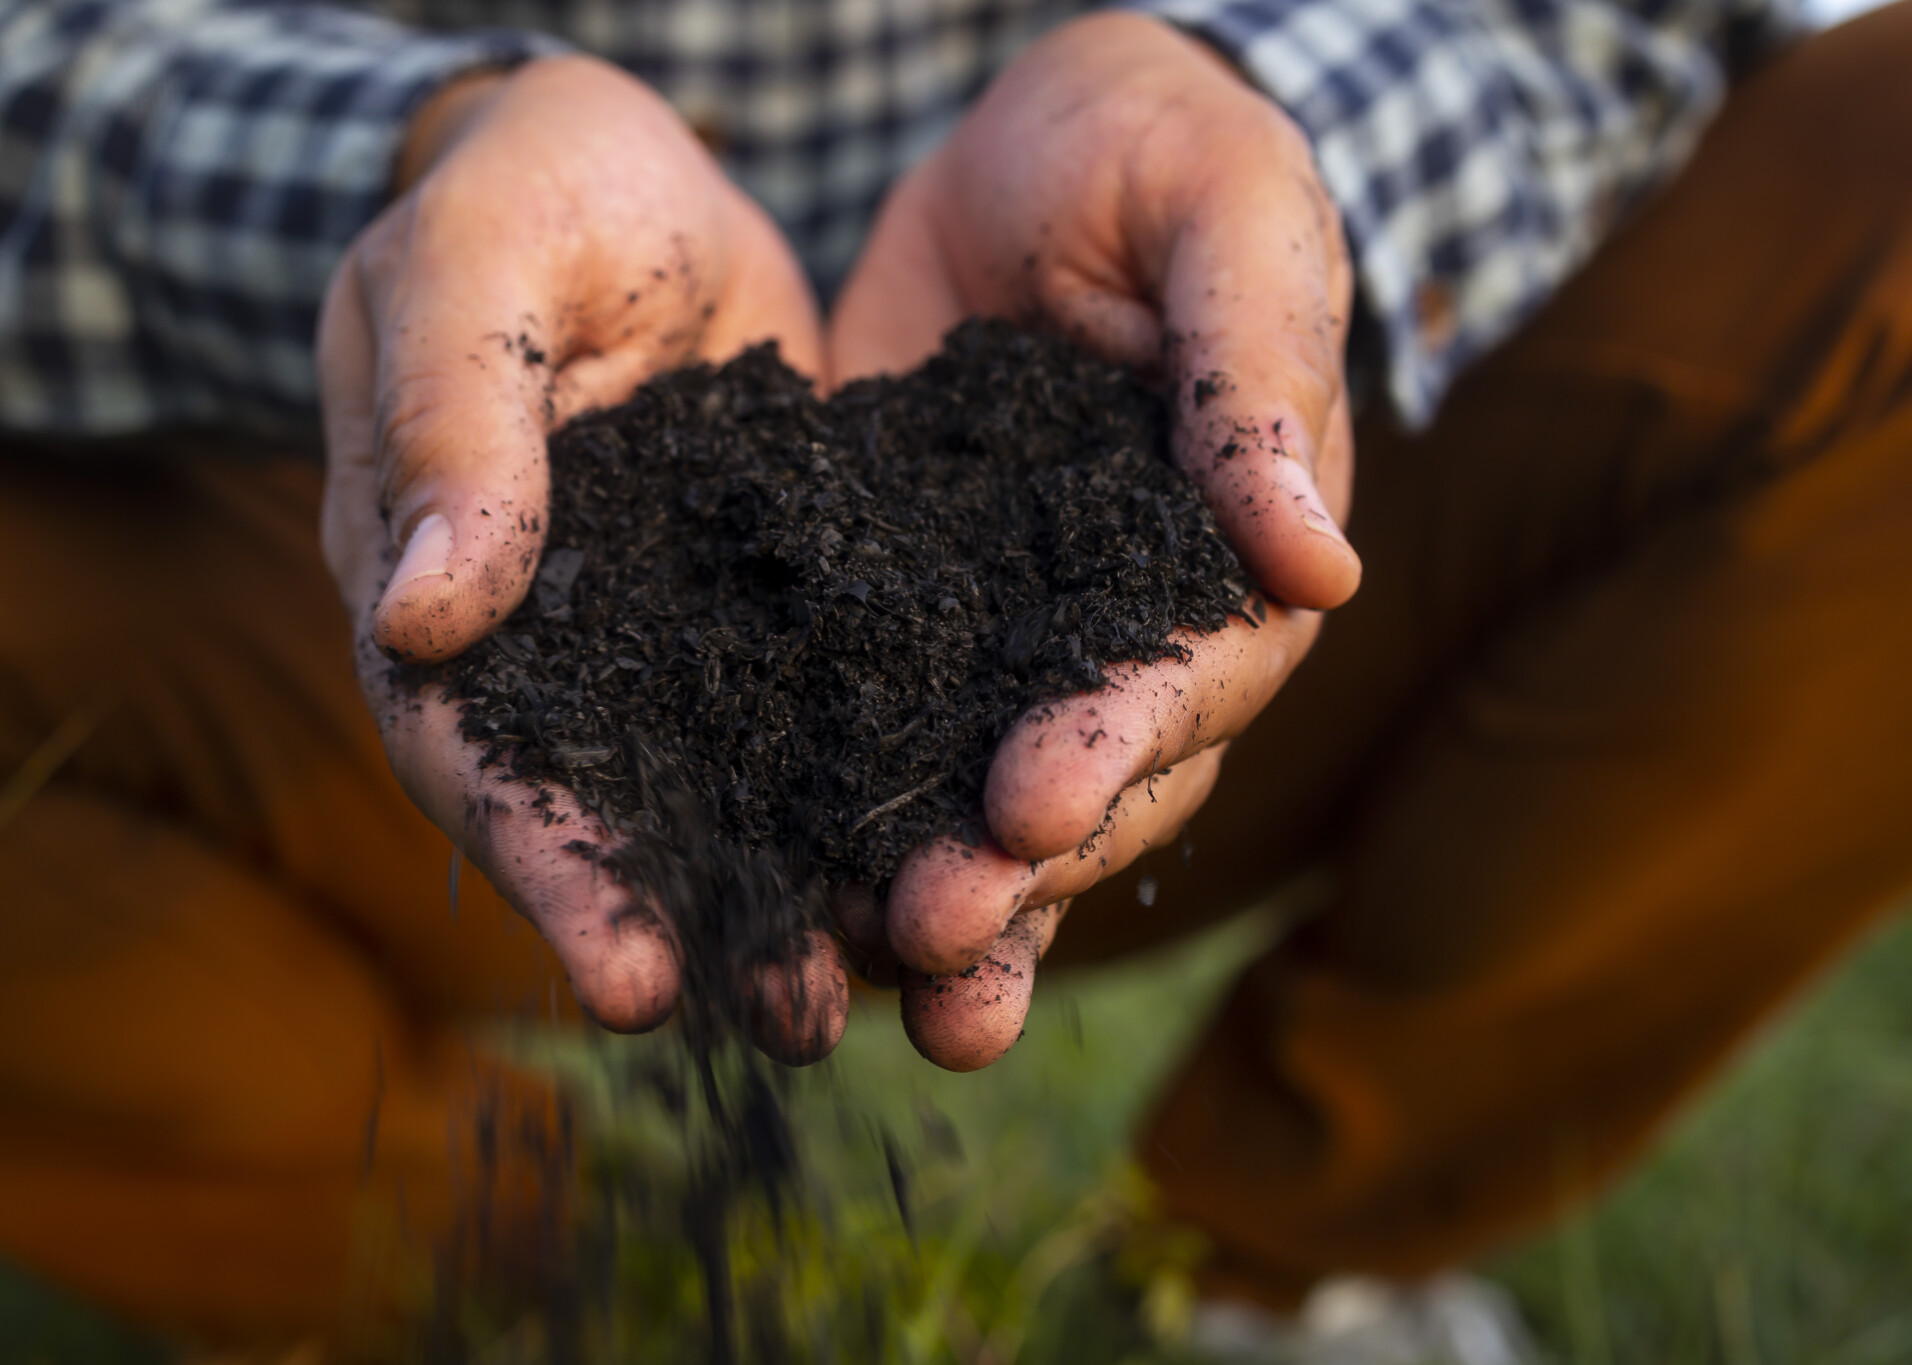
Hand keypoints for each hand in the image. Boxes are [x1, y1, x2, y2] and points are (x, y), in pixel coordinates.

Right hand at [318, 57, 846, 1060]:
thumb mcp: (469, 268)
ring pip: (727, 781)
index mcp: (435, 586)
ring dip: (800, 885)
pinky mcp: (771, 599)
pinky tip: (959, 835)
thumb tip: (425, 616)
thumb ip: (451, 422)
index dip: (548, 868)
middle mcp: (551, 643)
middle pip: (611, 810)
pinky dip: (874, 773)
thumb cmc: (519, 193)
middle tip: (799, 1020)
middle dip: (697, 921)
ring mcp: (666, 632)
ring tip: (900, 981)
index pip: (474, 755)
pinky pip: (820, 701)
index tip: (630, 975)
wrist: (627, 168)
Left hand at [829, 12, 1359, 1068]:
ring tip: (873, 993)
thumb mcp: (1228, 219)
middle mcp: (1124, 633)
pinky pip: (875, 735)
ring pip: (989, 804)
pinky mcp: (903, 622)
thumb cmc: (1166, 154)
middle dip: (1019, 870)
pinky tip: (783, 904)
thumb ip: (1257, 375)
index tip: (1037, 804)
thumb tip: (1322, 564)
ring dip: (946, 906)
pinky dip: (838, 821)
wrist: (1036, 137)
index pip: (1186, 676)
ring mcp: (1011, 641)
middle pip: (1089, 783)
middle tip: (929, 938)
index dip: (1117, 745)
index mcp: (1226, 557)